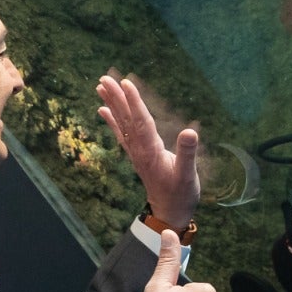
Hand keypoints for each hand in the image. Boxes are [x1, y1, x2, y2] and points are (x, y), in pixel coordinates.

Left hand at [96, 74, 199, 227]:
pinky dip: (112, 121)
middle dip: (116, 98)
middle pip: (127, 120)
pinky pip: (122, 134)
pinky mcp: (137, 156)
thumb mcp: (189, 176)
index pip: (141, 122)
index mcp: (152, 152)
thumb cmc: (181, 195)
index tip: (126, 84)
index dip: (134, 102)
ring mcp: (137, 153)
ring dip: (112, 105)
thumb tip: (190, 131)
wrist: (169, 213)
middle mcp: (140, 150)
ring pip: (122, 124)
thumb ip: (188, 154)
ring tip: (101, 87)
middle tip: (104, 78)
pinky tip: (103, 109)